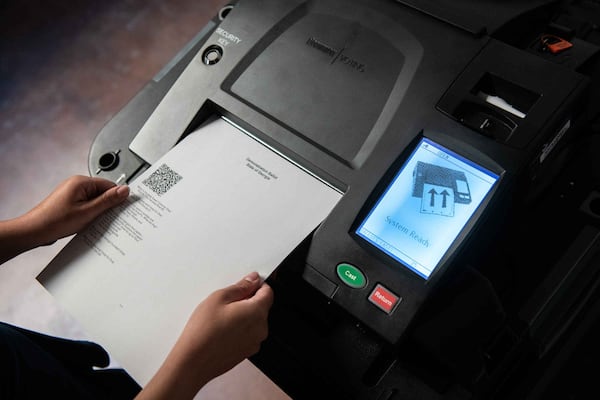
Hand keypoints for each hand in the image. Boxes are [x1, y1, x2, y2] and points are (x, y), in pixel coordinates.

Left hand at [0, 175, 128, 263]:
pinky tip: (86, 223)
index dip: (117, 198)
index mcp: (81, 182)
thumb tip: (124, 190)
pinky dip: (89, 214)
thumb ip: (108, 200)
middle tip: (106, 218)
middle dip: (106, 205)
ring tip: (92, 221)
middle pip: (102, 192)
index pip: (109, 185)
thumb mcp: (88, 212)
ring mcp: (72, 194)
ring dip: (97, 211)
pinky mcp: (69, 203)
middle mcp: (76, 185)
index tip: (122, 209)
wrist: (33, 231)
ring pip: (95, 200)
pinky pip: (86, 206)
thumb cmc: (55, 221)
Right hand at [137, 272, 273, 398]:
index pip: (268, 292)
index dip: (257, 285)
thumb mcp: (219, 298)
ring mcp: (255, 343)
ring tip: (221, 318)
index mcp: (257, 312)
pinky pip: (248, 334)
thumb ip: (241, 286)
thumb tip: (253, 280)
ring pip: (254, 321)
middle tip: (226, 303)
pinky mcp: (246, 352)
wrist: (193, 361)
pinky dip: (239, 329)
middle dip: (248, 301)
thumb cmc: (203, 331)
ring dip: (243, 316)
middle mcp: (261, 329)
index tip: (246, 284)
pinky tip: (222, 330)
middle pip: (261, 307)